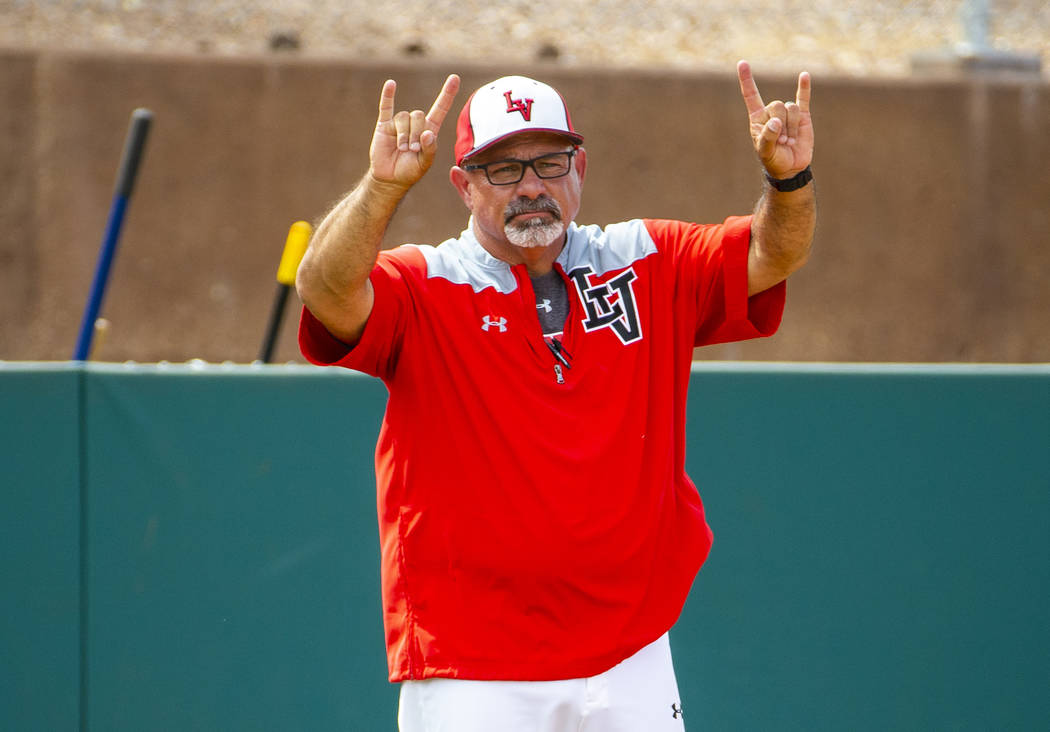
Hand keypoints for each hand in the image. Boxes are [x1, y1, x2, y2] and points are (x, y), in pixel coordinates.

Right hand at [369, 74, 460, 190]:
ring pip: (404, 117)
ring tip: (402, 149)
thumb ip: (430, 150)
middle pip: (419, 115)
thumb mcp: (424, 164)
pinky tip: (391, 84)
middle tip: (413, 150)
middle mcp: (415, 124)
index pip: (440, 109)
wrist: (390, 178)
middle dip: (416, 133)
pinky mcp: (384, 125)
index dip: (447, 94)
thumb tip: (428, 133)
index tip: (455, 78)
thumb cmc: (410, 171)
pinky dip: (388, 96)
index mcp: (429, 131)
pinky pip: (386, 107)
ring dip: (404, 134)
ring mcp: (400, 123)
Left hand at [737, 60, 812, 179]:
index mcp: (757, 118)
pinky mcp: (803, 116)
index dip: (747, 79)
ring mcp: (787, 113)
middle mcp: (772, 112)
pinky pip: (804, 98)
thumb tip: (776, 122)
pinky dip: (804, 87)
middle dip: (780, 124)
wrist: (791, 167)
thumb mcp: (765, 152)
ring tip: (789, 140)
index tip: (742, 63)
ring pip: (791, 108)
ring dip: (791, 127)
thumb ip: (767, 137)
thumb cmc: (773, 159)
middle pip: (776, 105)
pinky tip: (804, 75)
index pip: (751, 95)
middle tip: (780, 141)